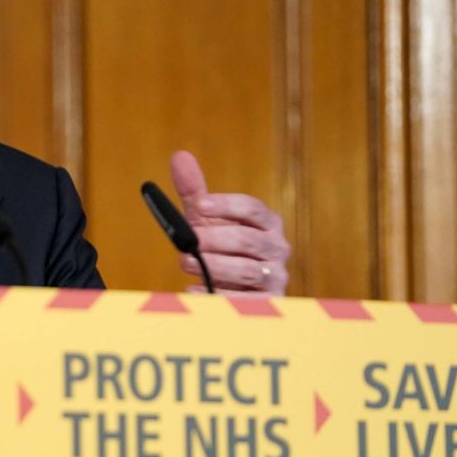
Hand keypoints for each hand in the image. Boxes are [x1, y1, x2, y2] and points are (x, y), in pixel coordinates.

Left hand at [170, 151, 289, 294]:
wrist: (237, 287)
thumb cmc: (221, 246)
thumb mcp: (207, 219)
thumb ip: (195, 191)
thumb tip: (179, 156)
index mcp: (267, 221)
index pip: (251, 208)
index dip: (225, 205)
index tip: (198, 205)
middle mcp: (277, 246)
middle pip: (247, 239)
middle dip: (215, 239)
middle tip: (188, 241)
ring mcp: (275, 275)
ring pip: (247, 269)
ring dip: (214, 265)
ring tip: (185, 262)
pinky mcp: (268, 301)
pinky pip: (245, 299)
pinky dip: (218, 294)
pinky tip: (196, 289)